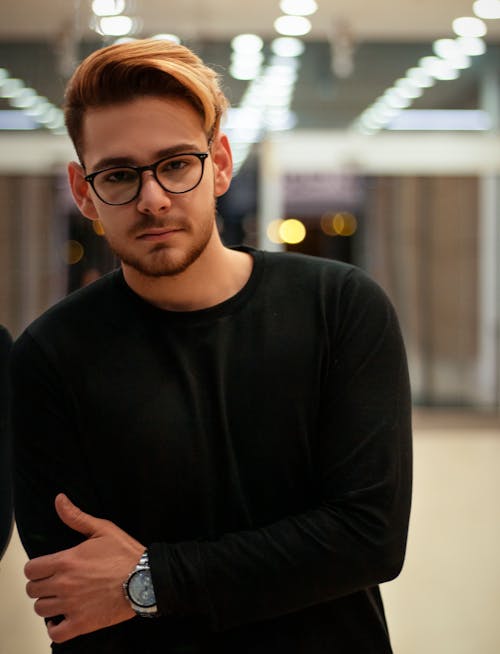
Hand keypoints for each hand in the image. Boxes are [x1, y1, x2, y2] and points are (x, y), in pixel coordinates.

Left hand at [24, 493, 144, 642]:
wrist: (146, 579)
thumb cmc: (126, 554)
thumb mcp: (102, 529)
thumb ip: (76, 516)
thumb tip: (59, 499)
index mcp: (67, 561)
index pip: (31, 570)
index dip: (36, 568)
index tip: (46, 568)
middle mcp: (64, 584)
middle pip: (32, 590)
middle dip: (41, 585)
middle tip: (55, 582)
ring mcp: (72, 606)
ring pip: (41, 610)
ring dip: (48, 604)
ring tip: (60, 599)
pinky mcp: (82, 623)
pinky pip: (55, 633)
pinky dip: (55, 628)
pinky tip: (63, 618)